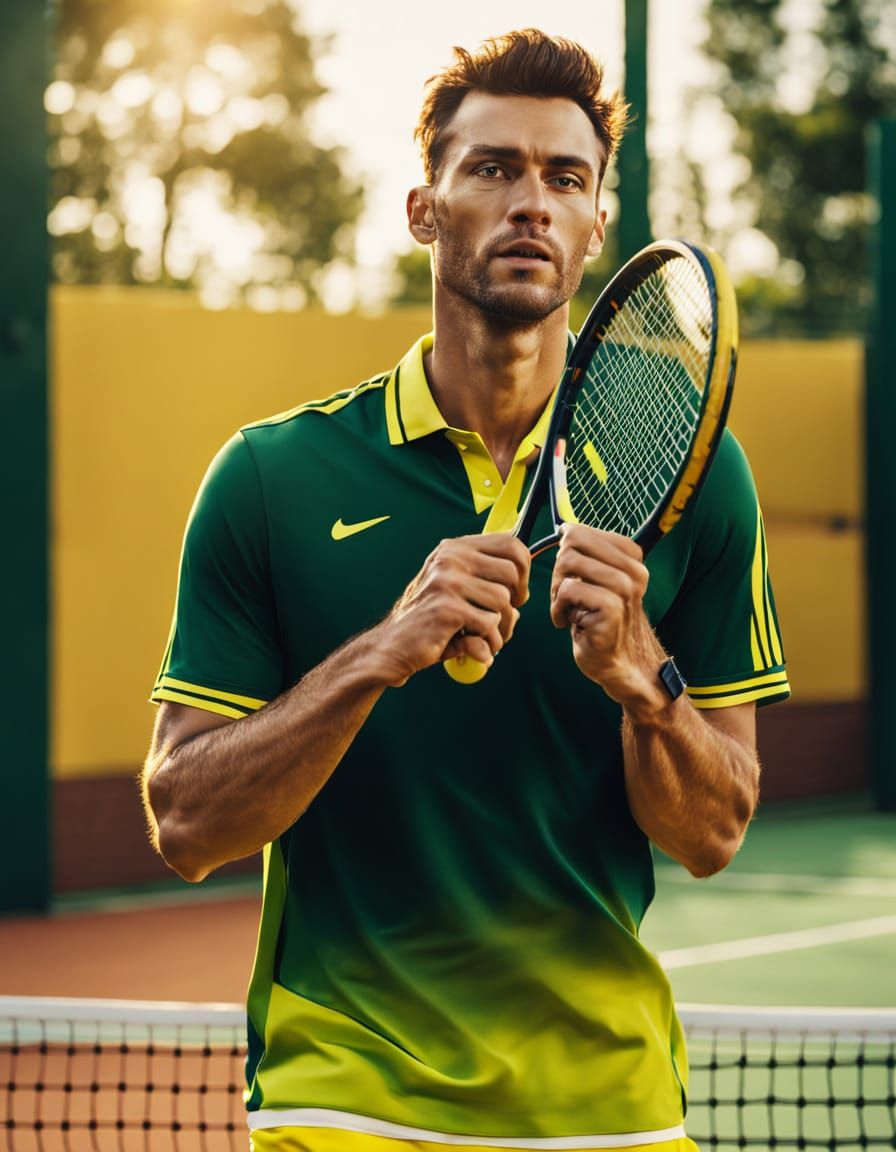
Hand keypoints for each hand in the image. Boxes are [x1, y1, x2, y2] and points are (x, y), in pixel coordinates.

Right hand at [375, 533, 530, 685]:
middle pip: (512, 572)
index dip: (523, 570)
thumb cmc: (427, 619)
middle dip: (516, 602)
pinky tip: (473, 648)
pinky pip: (489, 625)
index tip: (517, 593)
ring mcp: (447, 582)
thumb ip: (482, 579)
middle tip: (504, 620)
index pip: (510, 544)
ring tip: (487, 639)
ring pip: (503, 601)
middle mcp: (450, 559)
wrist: (392, 645)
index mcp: (454, 549)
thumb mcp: (452, 588)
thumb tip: (523, 587)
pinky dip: (488, 643)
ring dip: (503, 628)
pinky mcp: (448, 610)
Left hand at [549, 524, 662, 704]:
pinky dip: (558, 609)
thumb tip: (566, 528)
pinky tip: (569, 623)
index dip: (565, 556)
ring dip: (557, 591)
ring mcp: (625, 590)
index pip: (580, 531)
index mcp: (632, 556)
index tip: (574, 579)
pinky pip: (568, 591)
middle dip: (558, 571)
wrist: (619, 662)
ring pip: (568, 564)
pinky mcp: (611, 609)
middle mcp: (633, 570)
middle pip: (571, 545)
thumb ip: (586, 552)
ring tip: (568, 609)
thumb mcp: (596, 579)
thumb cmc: (599, 619)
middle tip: (566, 596)